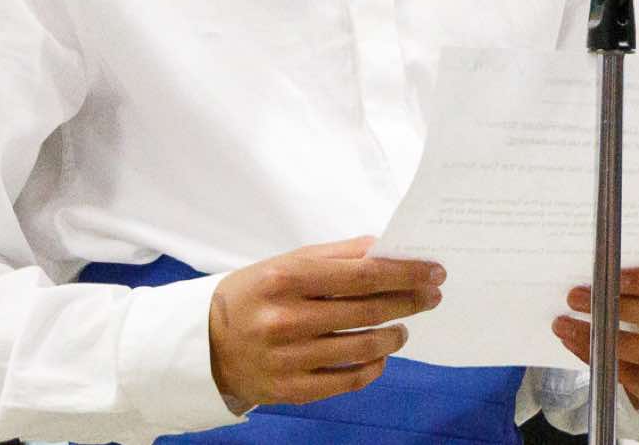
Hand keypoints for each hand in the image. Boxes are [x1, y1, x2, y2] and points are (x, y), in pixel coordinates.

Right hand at [208, 236, 444, 409]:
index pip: (361, 274)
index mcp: (286, 279)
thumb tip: (383, 248)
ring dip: (394, 335)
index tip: (432, 271)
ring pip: (363, 348)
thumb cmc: (253, 295)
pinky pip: (348, 381)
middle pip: (368, 310)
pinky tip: (381, 355)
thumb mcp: (285, 263)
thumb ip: (335, 255)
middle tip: (432, 295)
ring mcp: (290, 358)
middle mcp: (287, 319)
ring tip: (404, 327)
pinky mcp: (292, 389)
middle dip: (409, 301)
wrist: (206, 344)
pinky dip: (373, 367)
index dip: (403, 273)